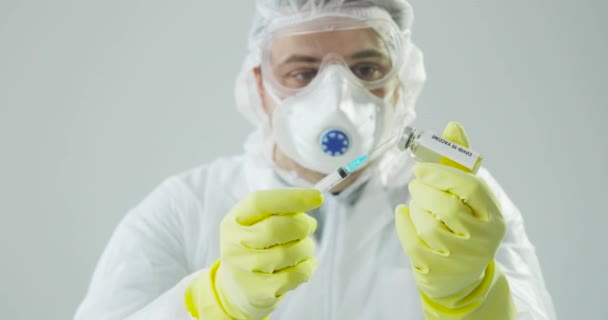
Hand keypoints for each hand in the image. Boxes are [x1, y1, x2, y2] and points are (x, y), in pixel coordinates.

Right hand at [185, 188, 321, 319]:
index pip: (260, 203)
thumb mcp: (255, 224)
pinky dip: (308, 266)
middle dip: (302, 225)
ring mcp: (244, 270)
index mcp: (234, 221)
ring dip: (307, 247)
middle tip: (310, 226)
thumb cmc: (254, 247)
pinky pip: (295, 275)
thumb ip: (277, 211)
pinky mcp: (259, 292)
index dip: (291, 198)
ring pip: (289, 253)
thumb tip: (310, 200)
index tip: (317, 197)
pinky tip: (305, 264)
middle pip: (276, 228)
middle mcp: (234, 244)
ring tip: (304, 247)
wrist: (236, 289)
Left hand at [395, 122, 515, 318]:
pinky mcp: (437, 272)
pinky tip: (403, 213)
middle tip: (414, 184)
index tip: (421, 168)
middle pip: (446, 206)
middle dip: (423, 190)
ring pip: (427, 224)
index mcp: (493, 217)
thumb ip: (459, 164)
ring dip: (415, 208)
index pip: (471, 188)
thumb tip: (452, 126)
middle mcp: (482, 241)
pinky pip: (412, 242)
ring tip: (417, 203)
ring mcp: (460, 259)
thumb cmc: (463, 227)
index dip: (442, 174)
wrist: (461, 278)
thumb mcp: (468, 198)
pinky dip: (403, 223)